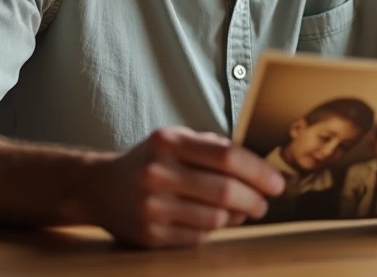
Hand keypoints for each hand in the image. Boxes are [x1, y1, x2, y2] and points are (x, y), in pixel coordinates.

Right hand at [81, 127, 284, 247]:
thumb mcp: (175, 140)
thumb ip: (213, 147)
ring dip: (237, 217)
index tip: (277, 182)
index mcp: (169, 142)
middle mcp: (158, 173)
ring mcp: (152, 206)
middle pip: (225, 190)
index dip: (258, 171)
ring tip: (241, 211)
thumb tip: (258, 167)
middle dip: (254, 199)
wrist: (98, 188)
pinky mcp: (150, 235)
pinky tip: (212, 220)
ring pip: (215, 218)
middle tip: (265, 203)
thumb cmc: (149, 161)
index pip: (226, 156)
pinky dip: (213, 229)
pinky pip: (198, 236)